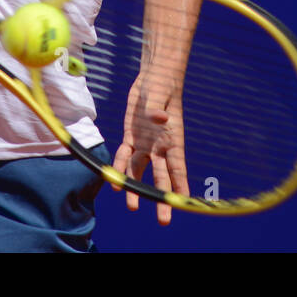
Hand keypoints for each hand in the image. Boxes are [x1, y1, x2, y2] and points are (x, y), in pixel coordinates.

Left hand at [110, 72, 189, 224]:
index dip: (181, 186)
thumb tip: (159, 118)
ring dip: (137, 188)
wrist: (153, 76)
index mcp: (173, 138)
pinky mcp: (132, 136)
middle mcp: (160, 146)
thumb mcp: (160, 95)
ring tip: (133, 207)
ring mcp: (146, 143)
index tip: (183, 204)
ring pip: (141, 171)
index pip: (178, 167)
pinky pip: (125, 155)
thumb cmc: (162, 84)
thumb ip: (157, 108)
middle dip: (162, 198)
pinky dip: (119, 167)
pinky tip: (113, 180)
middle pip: (162, 177)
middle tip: (164, 220)